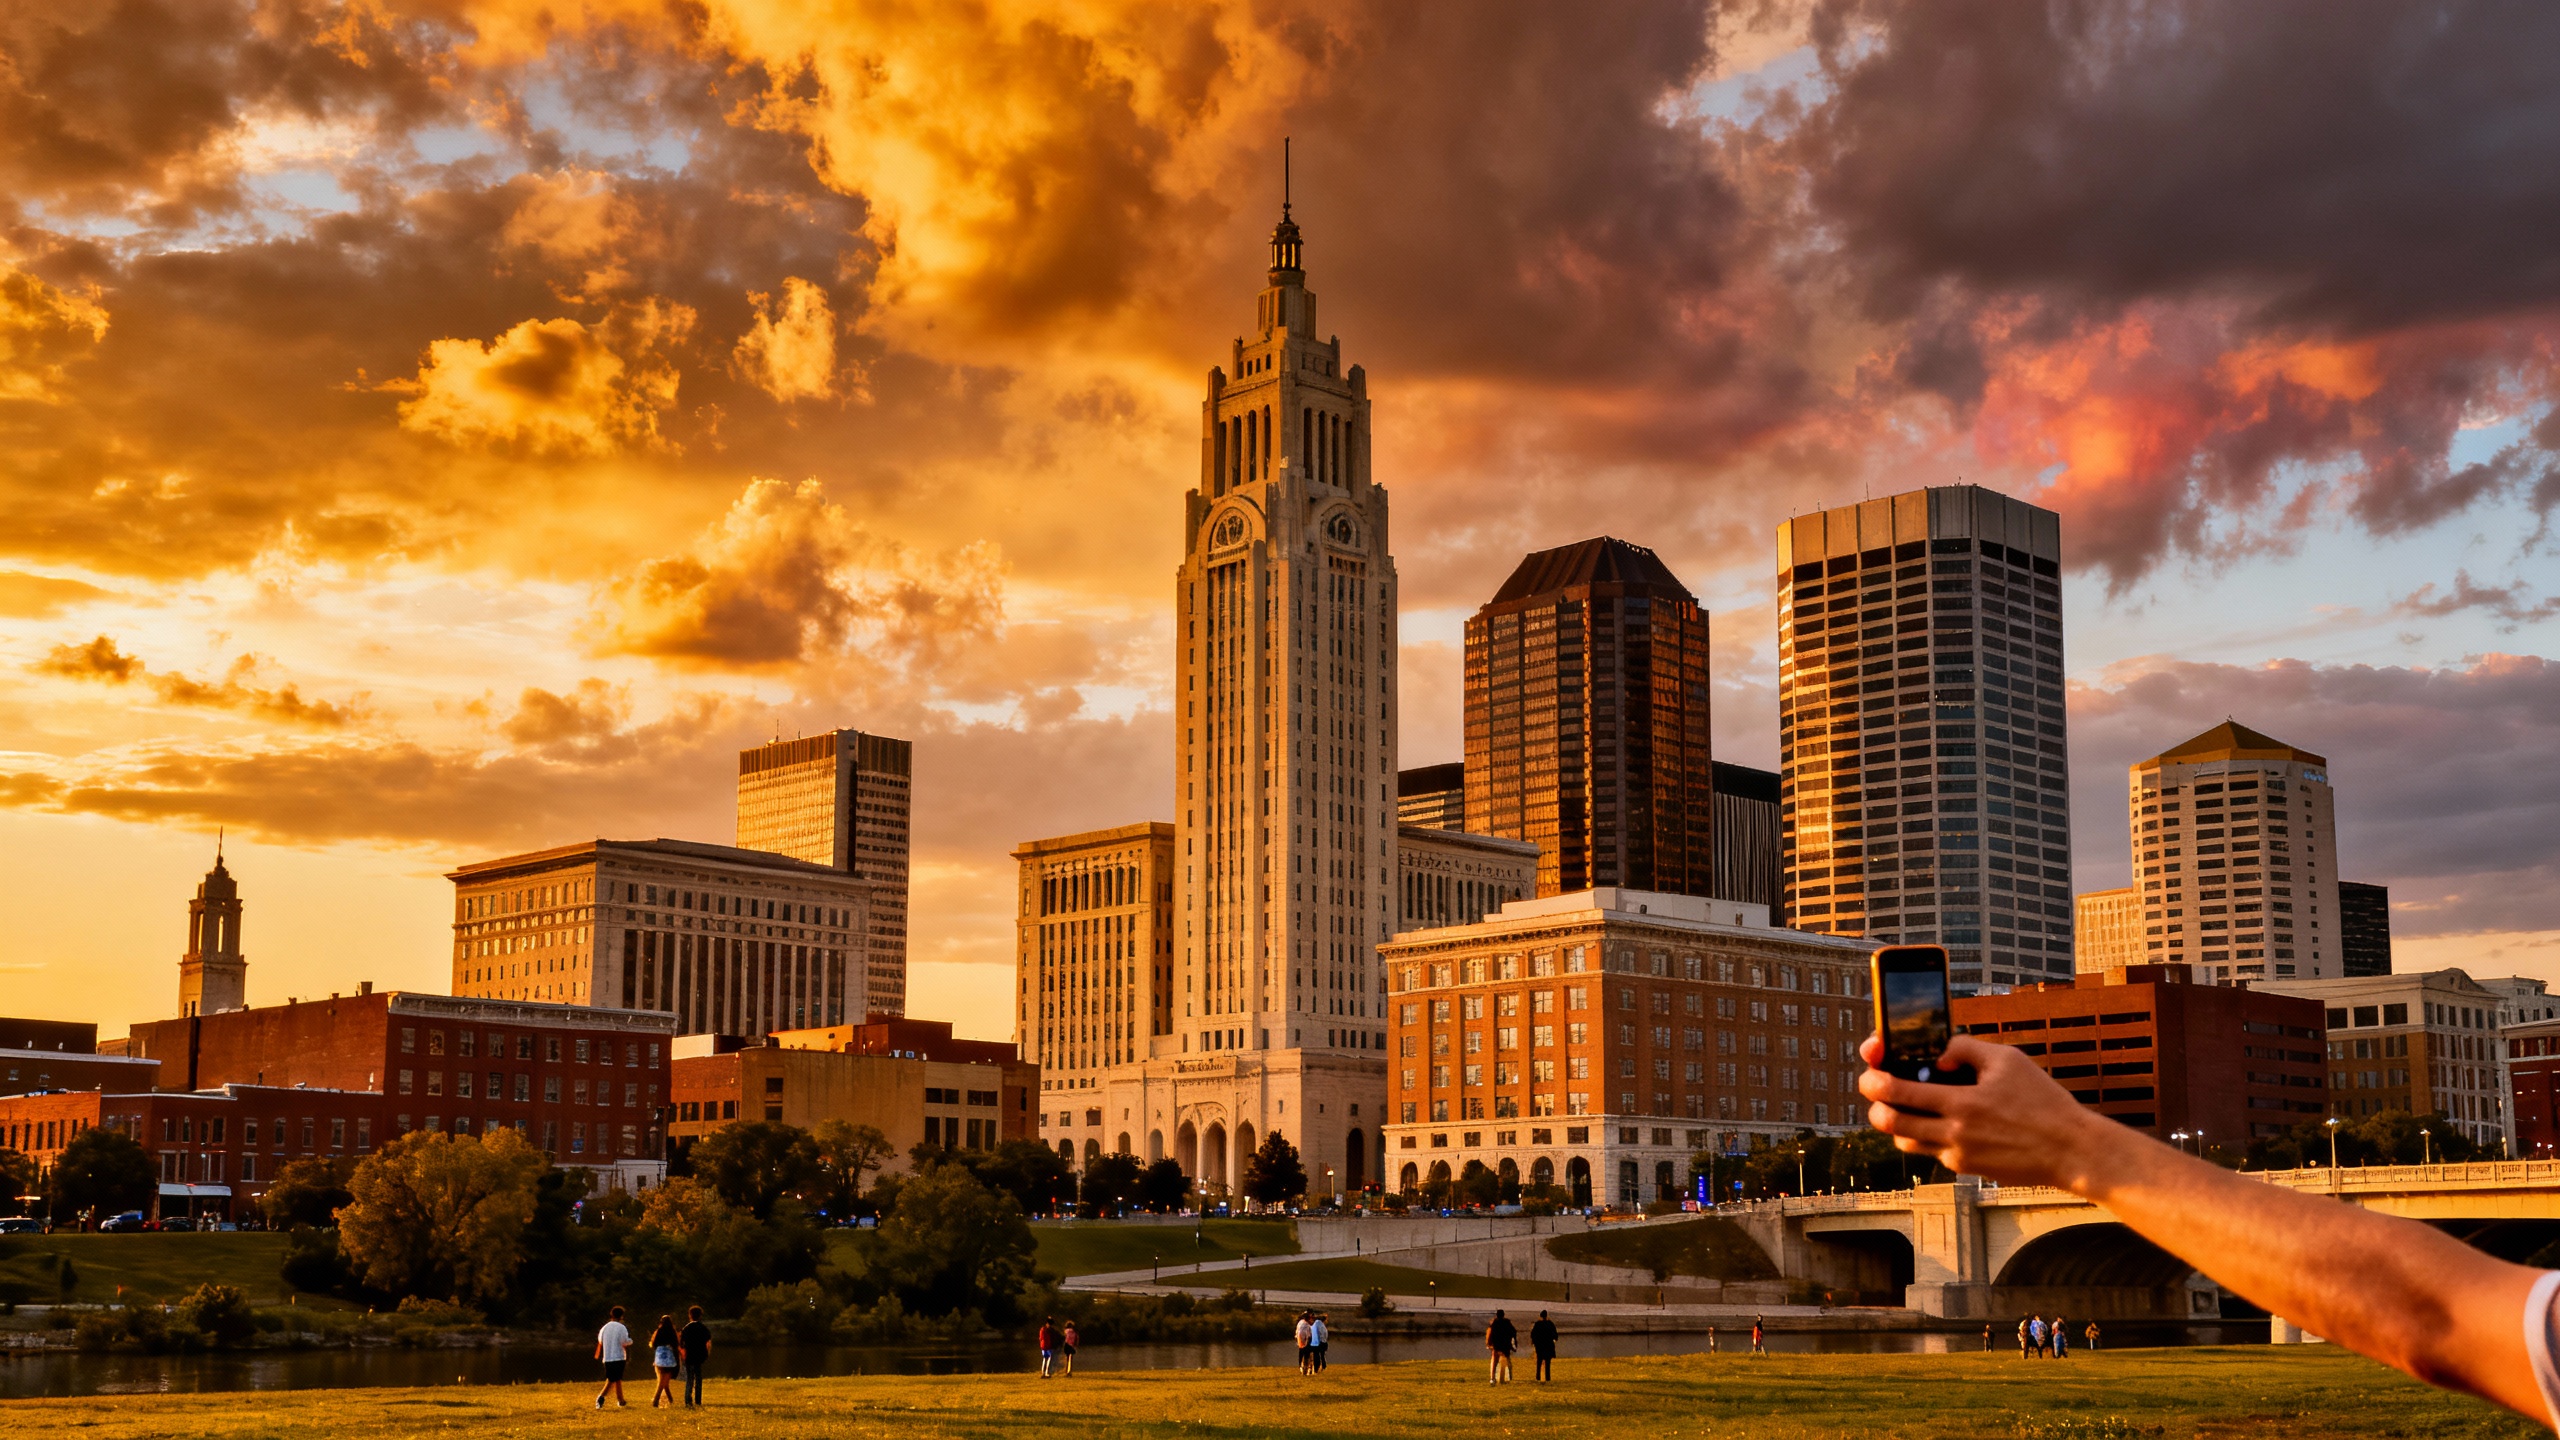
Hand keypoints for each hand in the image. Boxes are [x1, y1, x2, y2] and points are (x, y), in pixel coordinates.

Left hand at [1856, 1032, 2114, 1191]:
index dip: (1874, 1080)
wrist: (2071, 1150)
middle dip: (1875, 1103)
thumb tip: (1935, 1053)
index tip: (1869, 1071)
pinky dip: (1928, 1135)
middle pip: (1891, 1122)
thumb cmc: (2043, 1101)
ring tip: (1903, 1106)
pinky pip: (1933, 1151)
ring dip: (1897, 1123)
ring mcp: (1959, 1155)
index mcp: (1962, 1103)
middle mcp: (1955, 1133)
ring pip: (1906, 1142)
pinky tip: (1941, 1119)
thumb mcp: (2008, 1060)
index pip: (1898, 1092)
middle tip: (1875, 1090)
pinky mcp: (1967, 1169)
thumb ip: (1966, 1049)